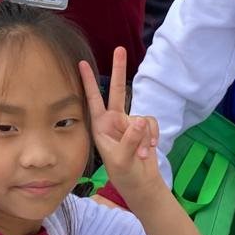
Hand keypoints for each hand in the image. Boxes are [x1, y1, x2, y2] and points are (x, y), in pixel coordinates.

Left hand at [79, 48, 161, 205]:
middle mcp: (114, 122)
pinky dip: (154, 135)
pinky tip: (151, 149)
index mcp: (101, 127)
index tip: (80, 64)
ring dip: (145, 135)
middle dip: (119, 70)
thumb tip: (140, 119)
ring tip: (142, 153)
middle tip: (119, 49)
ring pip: (141, 116)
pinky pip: (151, 123)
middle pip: (117, 91)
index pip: (92, 100)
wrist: (142, 185)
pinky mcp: (144, 128)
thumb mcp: (123, 160)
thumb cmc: (125, 175)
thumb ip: (130, 139)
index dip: (87, 82)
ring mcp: (130, 124)